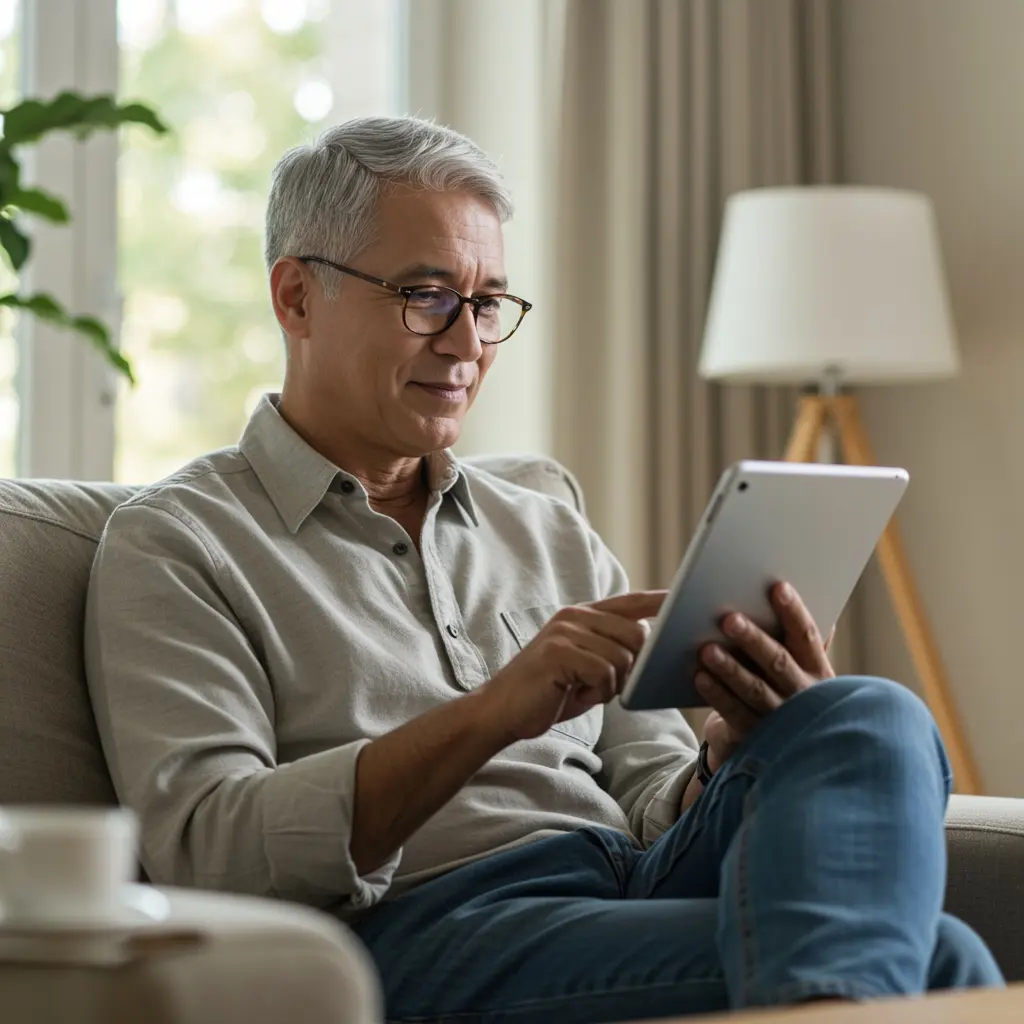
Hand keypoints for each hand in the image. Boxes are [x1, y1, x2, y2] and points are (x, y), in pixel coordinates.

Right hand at [480, 591, 666, 742]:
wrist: (502, 710)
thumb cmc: (549, 692)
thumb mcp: (585, 665)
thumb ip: (612, 649)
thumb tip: (648, 642)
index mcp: (582, 615)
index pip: (629, 601)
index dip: (657, 600)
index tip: (681, 599)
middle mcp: (574, 616)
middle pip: (637, 634)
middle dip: (631, 668)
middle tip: (601, 686)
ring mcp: (565, 631)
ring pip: (623, 658)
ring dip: (610, 686)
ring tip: (582, 690)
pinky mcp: (558, 652)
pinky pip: (604, 674)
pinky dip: (595, 693)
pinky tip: (574, 694)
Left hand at [696, 582, 834, 771]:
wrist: (772, 743)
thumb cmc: (778, 685)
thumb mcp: (794, 663)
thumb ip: (794, 636)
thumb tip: (795, 588)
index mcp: (817, 669)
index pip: (807, 636)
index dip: (794, 612)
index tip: (777, 587)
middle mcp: (803, 693)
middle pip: (778, 662)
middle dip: (753, 639)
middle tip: (728, 618)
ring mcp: (780, 717)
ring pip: (754, 688)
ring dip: (730, 667)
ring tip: (706, 648)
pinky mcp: (755, 736)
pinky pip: (734, 712)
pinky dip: (717, 694)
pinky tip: (700, 676)